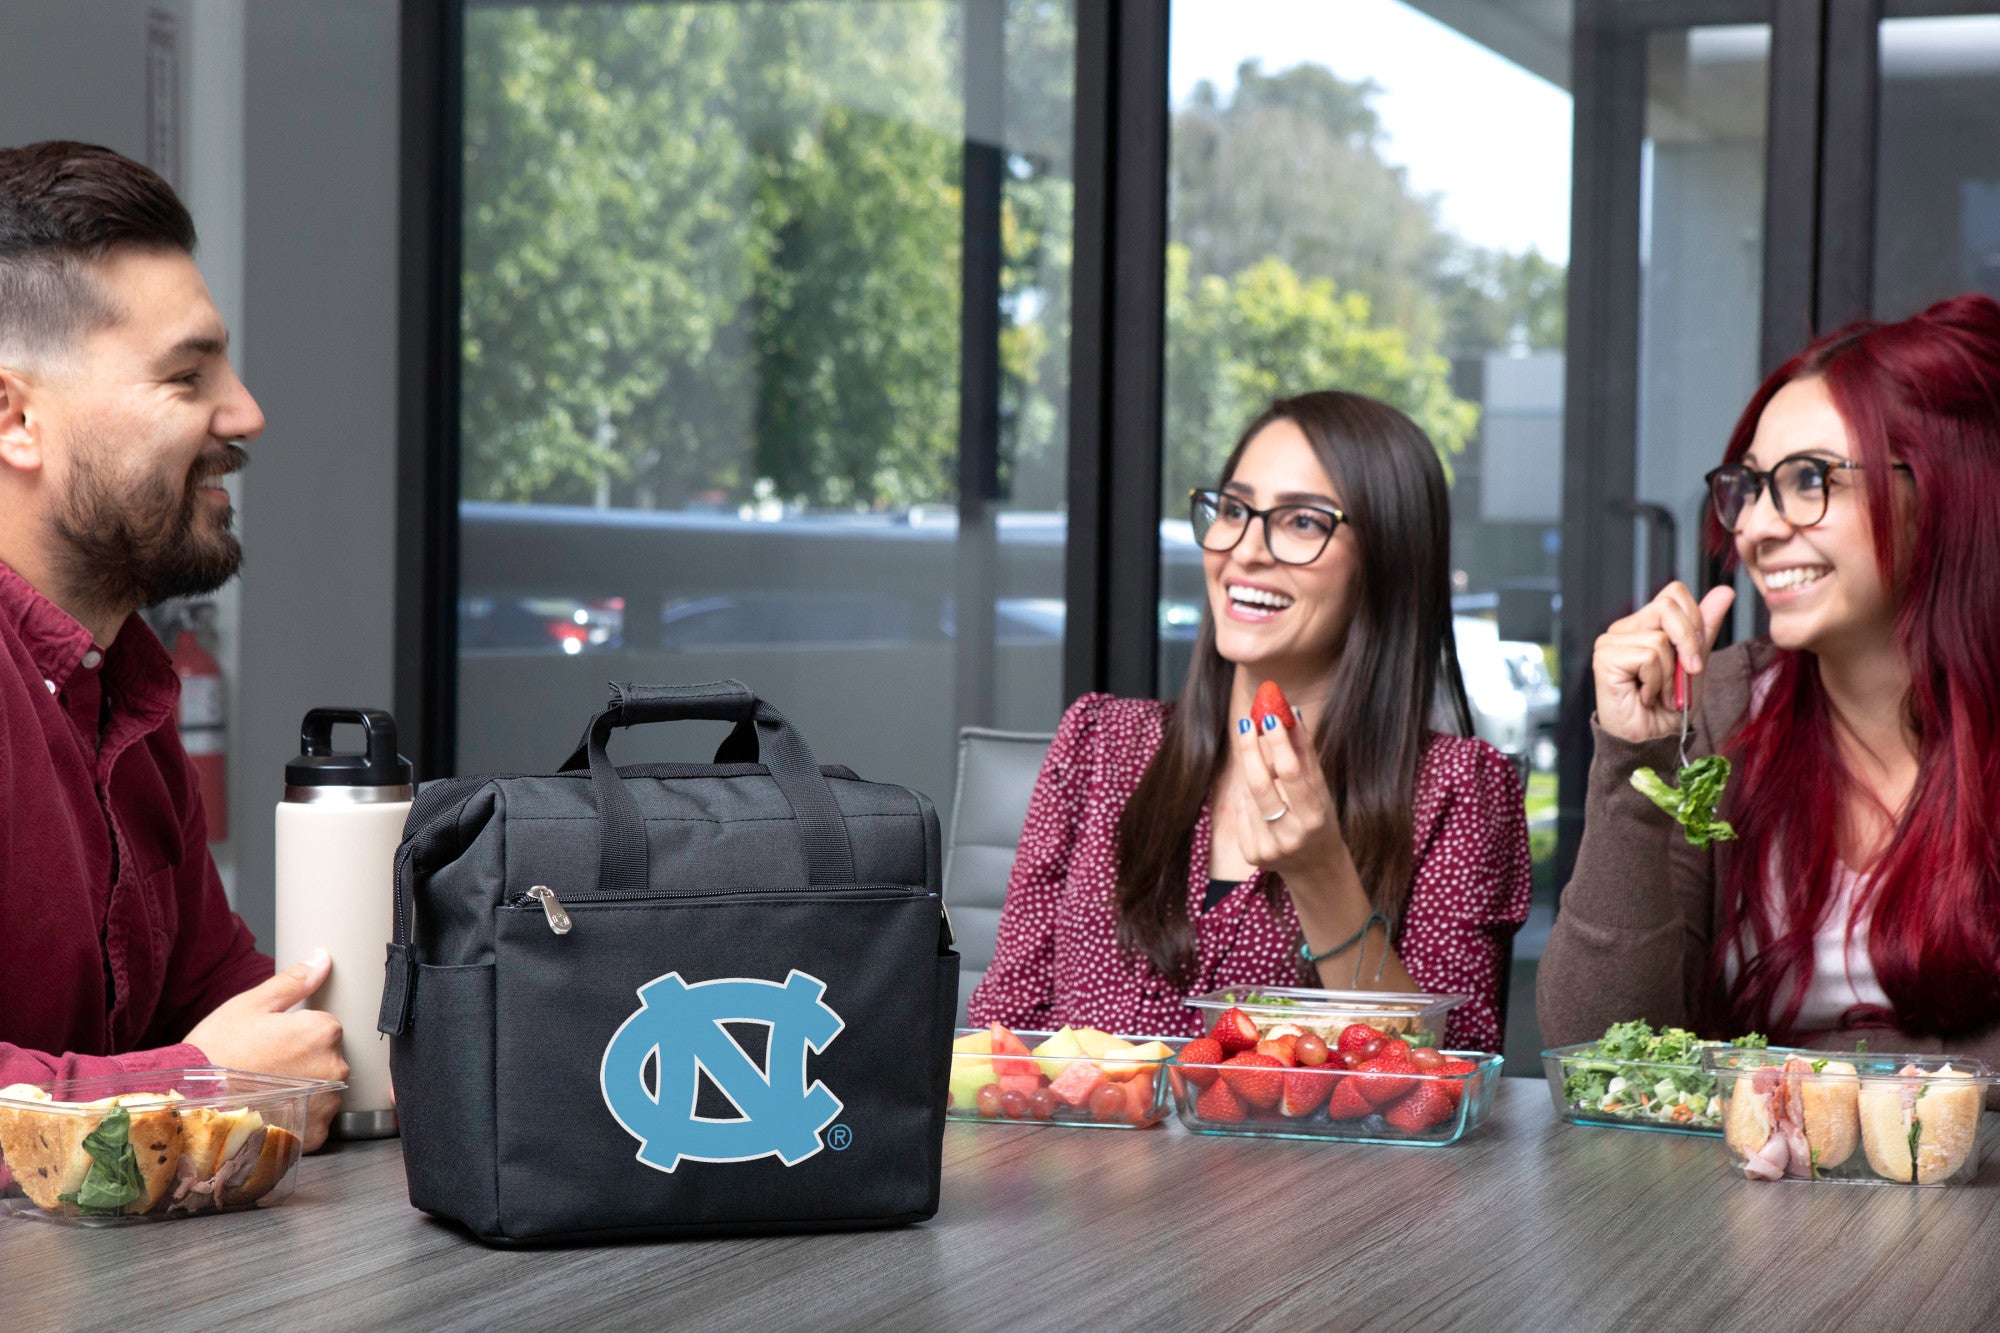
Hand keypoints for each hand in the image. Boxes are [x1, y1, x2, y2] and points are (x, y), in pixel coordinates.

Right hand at [185, 951, 347, 1151]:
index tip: (273, 1042)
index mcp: (322, 1031)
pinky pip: (315, 1120)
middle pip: (328, 1057)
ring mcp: (326, 1103)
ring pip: (324, 1089)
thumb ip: (294, 982)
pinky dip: (297, 1117)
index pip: (326, 1026)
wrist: (188, 1105)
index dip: (297, 1032)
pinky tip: (270, 1111)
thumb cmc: (216, 1052)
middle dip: (304, 1060)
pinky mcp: (315, 1134)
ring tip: (265, 1091)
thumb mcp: (251, 1006)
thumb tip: (322, 959)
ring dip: (304, 1090)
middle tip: (265, 1066)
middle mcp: (334, 1068)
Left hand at [1233, 705, 1350, 892]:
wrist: (1315, 867)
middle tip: (1246, 723)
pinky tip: (1263, 803)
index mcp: (1313, 819)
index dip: (1278, 744)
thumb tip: (1291, 713)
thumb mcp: (1320, 789)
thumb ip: (1305, 753)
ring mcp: (1268, 848)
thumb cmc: (1320, 819)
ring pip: (1248, 795)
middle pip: (1260, 784)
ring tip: (1264, 768)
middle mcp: (1290, 836)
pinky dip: (1249, 799)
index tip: (1268, 717)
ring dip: (1254, 775)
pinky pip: (1242, 812)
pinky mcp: (1251, 855)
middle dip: (1251, 750)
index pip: (1291, 774)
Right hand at [1592, 582, 1735, 743]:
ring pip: (1660, 637)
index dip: (1693, 620)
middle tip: (1688, 673)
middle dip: (1689, 642)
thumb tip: (1723, 591)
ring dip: (1671, 673)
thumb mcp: (1694, 663)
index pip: (1673, 594)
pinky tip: (1644, 696)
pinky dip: (1656, 681)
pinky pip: (1648, 656)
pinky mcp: (1605, 658)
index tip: (1696, 655)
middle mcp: (1623, 629)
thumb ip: (1703, 628)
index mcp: (1643, 625)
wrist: (1653, 741)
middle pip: (1668, 606)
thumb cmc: (1670, 707)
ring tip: (1659, 692)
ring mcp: (1610, 642)